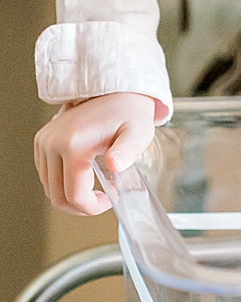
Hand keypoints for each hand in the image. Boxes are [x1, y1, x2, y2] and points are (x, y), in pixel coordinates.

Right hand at [35, 93, 157, 214]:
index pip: (74, 196)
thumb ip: (128, 151)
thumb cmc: (129, 115)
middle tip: (105, 198)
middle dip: (82, 206)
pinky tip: (84, 177)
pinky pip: (47, 175)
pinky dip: (63, 183)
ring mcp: (44, 142)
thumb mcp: (137, 134)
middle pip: (57, 197)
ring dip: (72, 195)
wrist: (115, 93)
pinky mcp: (42, 142)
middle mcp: (52, 144)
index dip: (93, 207)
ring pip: (50, 188)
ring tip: (98, 186)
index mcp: (73, 146)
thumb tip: (115, 165)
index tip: (112, 199)